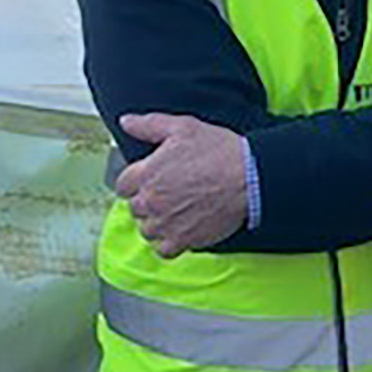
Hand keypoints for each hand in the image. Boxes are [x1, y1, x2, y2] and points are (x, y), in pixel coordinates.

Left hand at [116, 112, 248, 257]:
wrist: (249, 176)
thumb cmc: (218, 150)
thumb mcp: (183, 127)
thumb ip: (149, 125)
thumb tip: (126, 121)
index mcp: (147, 174)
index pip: (122, 185)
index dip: (137, 180)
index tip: (151, 177)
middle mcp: (151, 202)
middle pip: (135, 208)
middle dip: (148, 199)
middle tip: (170, 190)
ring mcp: (166, 224)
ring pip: (147, 230)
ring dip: (157, 221)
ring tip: (177, 209)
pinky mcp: (183, 240)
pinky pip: (163, 249)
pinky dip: (170, 241)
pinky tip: (182, 227)